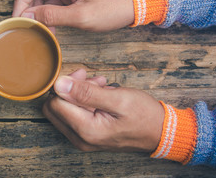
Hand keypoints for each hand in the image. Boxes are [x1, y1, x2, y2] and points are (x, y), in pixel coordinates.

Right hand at [12, 0, 133, 31]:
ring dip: (41, 11)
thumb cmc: (117, 5)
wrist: (141, 1)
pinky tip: (53, 25)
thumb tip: (29, 17)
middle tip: (29, 27)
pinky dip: (52, 10)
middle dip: (30, 7)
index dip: (21, 0)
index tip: (17, 18)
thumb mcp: (82, 15)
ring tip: (43, 29)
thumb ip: (52, 16)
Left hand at [43, 69, 163, 151]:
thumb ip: (86, 93)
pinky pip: (73, 116)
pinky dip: (82, 102)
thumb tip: (59, 84)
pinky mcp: (86, 137)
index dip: (66, 85)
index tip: (84, 75)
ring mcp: (82, 140)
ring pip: (63, 110)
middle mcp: (79, 139)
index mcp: (86, 130)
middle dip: (69, 89)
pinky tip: (99, 93)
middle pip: (54, 108)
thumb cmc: (144, 116)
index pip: (55, 103)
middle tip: (91, 80)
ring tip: (99, 85)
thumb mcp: (118, 99)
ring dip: (77, 93)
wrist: (161, 133)